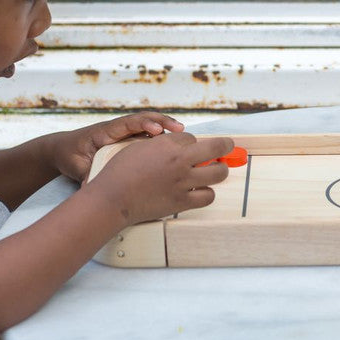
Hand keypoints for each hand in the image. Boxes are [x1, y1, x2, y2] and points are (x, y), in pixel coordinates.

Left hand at [48, 111, 184, 182]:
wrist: (64, 150)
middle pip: (144, 119)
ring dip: (166, 128)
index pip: (127, 123)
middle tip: (179, 129)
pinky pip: (148, 136)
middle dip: (162, 122)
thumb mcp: (76, 168)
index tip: (157, 131)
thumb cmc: (70, 156)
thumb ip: (86, 176)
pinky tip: (175, 147)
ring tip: (184, 136)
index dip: (143, 125)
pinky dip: (162, 138)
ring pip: (149, 125)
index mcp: (105, 131)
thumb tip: (92, 189)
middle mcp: (118, 129)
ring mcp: (124, 133)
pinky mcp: (129, 140)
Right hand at [86, 132, 231, 224]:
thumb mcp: (139, 147)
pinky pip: (208, 196)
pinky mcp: (183, 201)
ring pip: (218, 172)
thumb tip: (176, 144)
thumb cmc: (120, 172)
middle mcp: (180, 161)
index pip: (192, 138)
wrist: (112, 198)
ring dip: (219, 170)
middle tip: (227, 146)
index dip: (190, 143)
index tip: (188, 148)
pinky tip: (201, 191)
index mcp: (168, 144)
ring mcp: (184, 182)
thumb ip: (160, 145)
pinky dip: (207, 193)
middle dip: (224, 145)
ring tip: (216, 170)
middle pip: (217, 147)